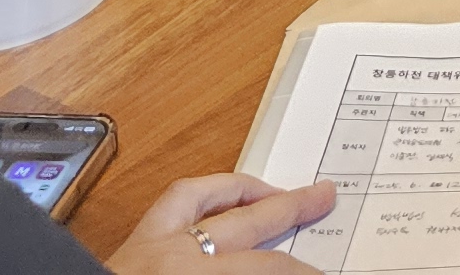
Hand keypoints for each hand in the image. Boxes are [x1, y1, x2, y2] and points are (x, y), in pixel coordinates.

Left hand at [108, 173, 336, 270]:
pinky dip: (207, 193)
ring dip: (254, 197)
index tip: (324, 273)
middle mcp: (171, 261)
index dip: (303, 274)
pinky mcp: (129, 245)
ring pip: (210, 205)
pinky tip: (225, 198)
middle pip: (249, 232)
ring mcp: (147, 248)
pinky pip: (175, 203)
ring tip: (287, 193)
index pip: (268, 274)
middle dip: (294, 219)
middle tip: (329, 201)